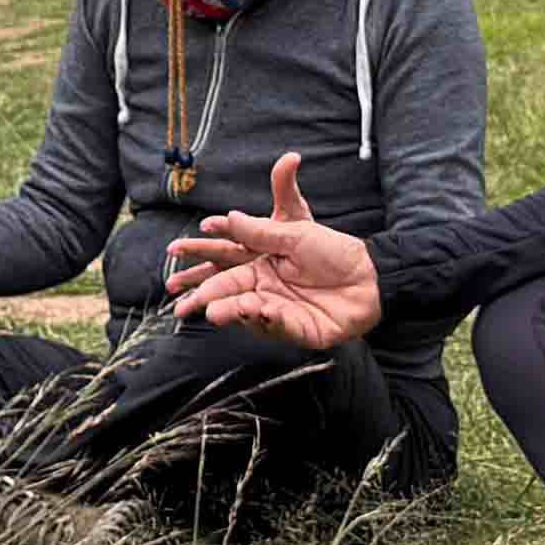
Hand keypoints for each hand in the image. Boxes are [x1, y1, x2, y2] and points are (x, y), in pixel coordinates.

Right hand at [165, 150, 381, 347]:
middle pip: (226, 289)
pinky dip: (262, 319)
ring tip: (214, 312)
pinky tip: (254, 311)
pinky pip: (274, 325)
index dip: (198, 254)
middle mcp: (264, 284)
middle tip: (182, 303)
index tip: (173, 252)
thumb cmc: (336, 251)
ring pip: (244, 310)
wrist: (371, 277)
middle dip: (203, 296)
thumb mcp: (297, 230)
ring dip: (228, 311)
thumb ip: (262, 228)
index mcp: (262, 259)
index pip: (223, 256)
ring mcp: (277, 307)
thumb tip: (228, 216)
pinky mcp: (294, 328)